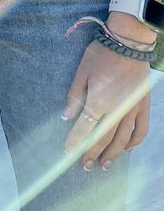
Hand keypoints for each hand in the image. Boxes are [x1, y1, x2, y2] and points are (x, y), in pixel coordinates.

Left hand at [63, 41, 150, 169]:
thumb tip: (66, 116)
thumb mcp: (81, 72)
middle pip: (103, 138)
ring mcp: (132, 111)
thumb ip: (74, 96)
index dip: (76, 141)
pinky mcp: (143, 107)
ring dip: (113, 154)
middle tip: (85, 165)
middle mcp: (116, 111)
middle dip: (92, 153)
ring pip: (123, 140)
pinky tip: (127, 149)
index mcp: (99, 102)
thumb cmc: (100, 55)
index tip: (68, 152)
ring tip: (104, 164)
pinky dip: (134, 143)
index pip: (84, 128)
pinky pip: (140, 130)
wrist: (128, 45)